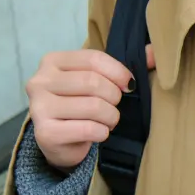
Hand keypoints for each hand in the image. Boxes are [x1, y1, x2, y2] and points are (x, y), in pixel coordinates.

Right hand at [26, 45, 154, 169]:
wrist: (59, 141)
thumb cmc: (80, 103)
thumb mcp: (98, 80)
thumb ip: (124, 66)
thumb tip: (156, 52)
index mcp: (52, 61)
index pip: (94, 59)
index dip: (118, 72)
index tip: (128, 85)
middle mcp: (39, 81)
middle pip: (93, 82)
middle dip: (114, 97)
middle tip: (115, 105)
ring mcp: (39, 108)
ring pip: (93, 106)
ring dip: (110, 116)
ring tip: (109, 120)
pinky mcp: (45, 133)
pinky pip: (87, 128)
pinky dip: (101, 132)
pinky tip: (98, 132)